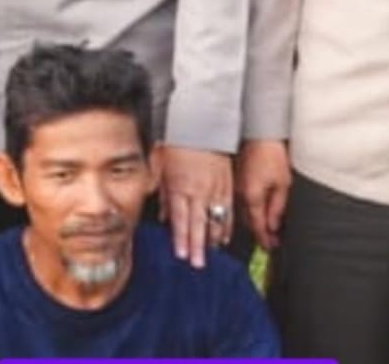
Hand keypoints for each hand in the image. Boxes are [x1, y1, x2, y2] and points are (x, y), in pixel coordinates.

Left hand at [159, 146, 232, 268]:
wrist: (201, 124)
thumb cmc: (179, 142)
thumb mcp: (161, 164)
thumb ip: (161, 191)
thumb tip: (162, 214)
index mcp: (180, 185)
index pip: (180, 218)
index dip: (181, 238)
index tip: (182, 254)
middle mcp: (198, 190)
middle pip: (198, 223)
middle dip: (197, 246)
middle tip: (197, 264)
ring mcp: (214, 188)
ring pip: (215, 218)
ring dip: (212, 239)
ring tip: (210, 254)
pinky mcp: (227, 184)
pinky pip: (228, 209)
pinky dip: (227, 224)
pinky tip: (224, 237)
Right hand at [236, 138, 290, 250]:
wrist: (260, 132)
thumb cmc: (272, 154)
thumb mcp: (282, 184)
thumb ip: (277, 207)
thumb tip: (274, 225)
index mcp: (252, 197)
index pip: (258, 226)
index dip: (265, 239)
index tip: (270, 246)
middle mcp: (240, 193)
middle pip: (248, 220)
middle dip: (259, 231)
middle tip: (270, 239)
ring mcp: (236, 185)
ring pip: (243, 211)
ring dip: (253, 220)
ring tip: (265, 226)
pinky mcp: (236, 177)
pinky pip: (241, 199)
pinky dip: (248, 208)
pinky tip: (256, 208)